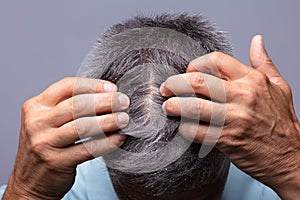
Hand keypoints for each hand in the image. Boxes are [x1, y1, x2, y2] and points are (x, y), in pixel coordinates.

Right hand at [3, 77, 129, 199]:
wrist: (29, 181)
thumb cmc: (45, 146)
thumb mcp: (48, 121)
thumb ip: (68, 107)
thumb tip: (106, 95)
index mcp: (36, 106)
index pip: (67, 86)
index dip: (93, 85)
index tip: (113, 88)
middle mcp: (37, 122)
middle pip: (77, 105)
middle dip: (105, 101)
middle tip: (123, 102)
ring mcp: (44, 143)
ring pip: (83, 126)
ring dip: (108, 121)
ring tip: (124, 119)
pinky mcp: (56, 162)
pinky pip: (87, 149)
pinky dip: (107, 142)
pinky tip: (118, 138)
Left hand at [160, 35, 299, 199]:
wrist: (290, 157)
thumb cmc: (282, 122)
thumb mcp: (279, 86)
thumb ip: (264, 62)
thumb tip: (256, 40)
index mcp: (252, 79)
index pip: (215, 60)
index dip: (196, 64)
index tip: (189, 73)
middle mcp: (242, 96)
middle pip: (197, 81)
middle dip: (175, 83)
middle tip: (167, 88)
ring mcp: (233, 118)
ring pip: (192, 106)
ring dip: (174, 106)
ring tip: (168, 107)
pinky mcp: (226, 139)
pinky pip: (195, 131)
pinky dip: (184, 128)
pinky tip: (183, 126)